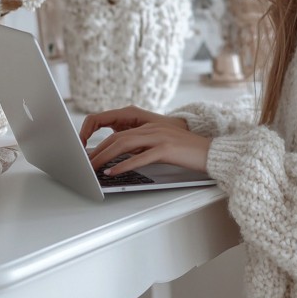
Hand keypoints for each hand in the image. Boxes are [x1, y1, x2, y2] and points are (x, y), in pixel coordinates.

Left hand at [80, 106, 210, 175]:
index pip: (118, 132)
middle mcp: (152, 128)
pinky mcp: (166, 148)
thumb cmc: (187, 152)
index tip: (89, 155)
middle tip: (84, 164)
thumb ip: (144, 147)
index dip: (100, 143)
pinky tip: (113, 171)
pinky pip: (140, 157)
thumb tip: (122, 158)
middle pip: (117, 137)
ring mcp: (159, 137)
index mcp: (149, 126)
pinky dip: (123, 164)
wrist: (212, 152)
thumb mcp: (162, 145)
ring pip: (124, 144)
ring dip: (105, 157)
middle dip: (97, 151)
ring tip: (92, 168)